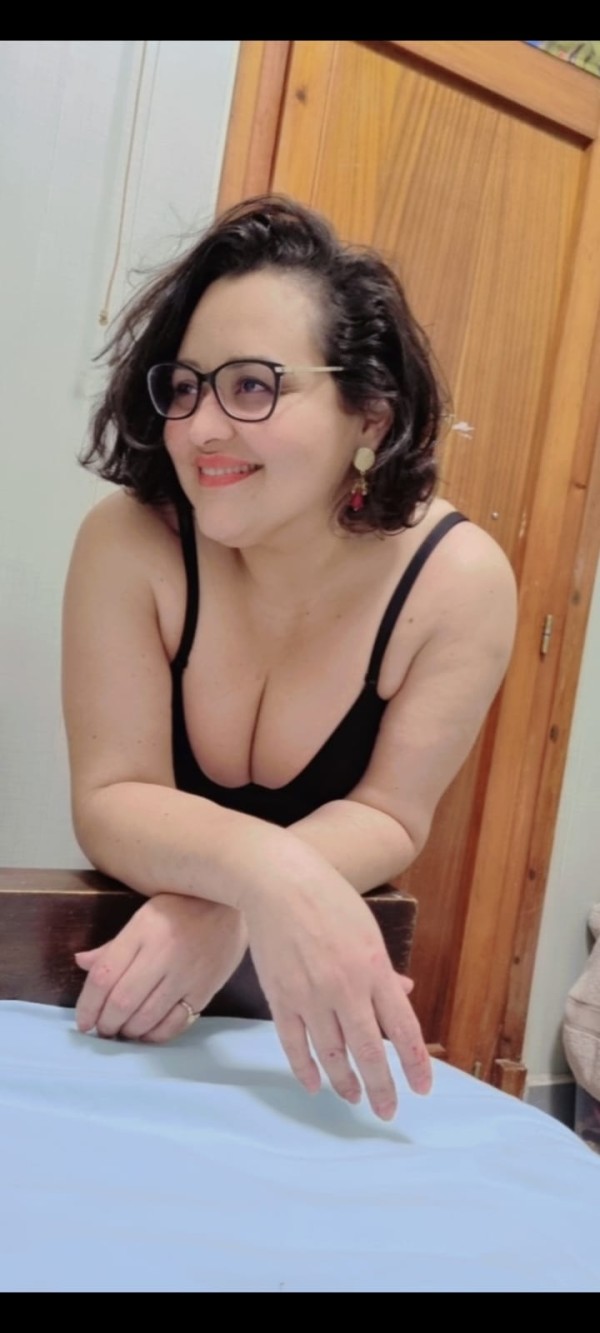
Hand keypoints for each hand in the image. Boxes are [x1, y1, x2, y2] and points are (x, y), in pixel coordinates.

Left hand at [74, 894, 246, 1041]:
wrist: (233, 902)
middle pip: (122, 1001)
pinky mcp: (206, 989)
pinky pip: (176, 1023)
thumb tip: (81, 963)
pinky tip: (148, 1033)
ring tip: (122, 1031)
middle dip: (106, 1022)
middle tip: (102, 1029)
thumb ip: (114, 945)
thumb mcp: (144, 916)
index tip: (84, 1020)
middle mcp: (163, 953)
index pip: (104, 975)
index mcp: (142, 930)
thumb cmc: (182, 906)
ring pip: (147, 1016)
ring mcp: (186, 974)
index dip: (87, 1004)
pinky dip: (156, 1035)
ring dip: (128, 1031)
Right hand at [244, 862, 431, 1119]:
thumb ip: (384, 970)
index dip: (415, 1063)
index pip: (403, 1028)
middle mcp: (346, 988)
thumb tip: (404, 995)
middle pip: (369, 1052)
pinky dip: (305, 1069)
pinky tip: (315, 1085)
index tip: (423, 1088)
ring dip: (346, 1083)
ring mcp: (311, 995)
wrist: (277, 882)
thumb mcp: (368, 930)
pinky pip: (294, 1045)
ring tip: (355, 1099)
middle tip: (388, 1112)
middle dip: (382, 1088)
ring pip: (332, 1055)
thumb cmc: (328, 899)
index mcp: (374, 968)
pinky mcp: (281, 997)